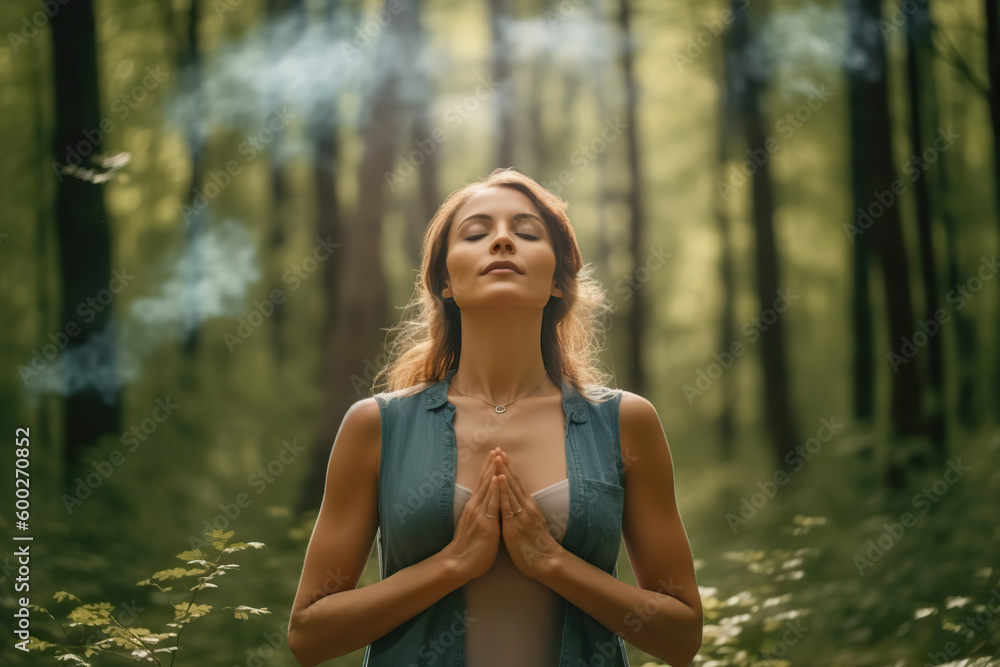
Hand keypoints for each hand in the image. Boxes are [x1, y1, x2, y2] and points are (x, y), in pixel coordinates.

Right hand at [444, 447, 502, 582]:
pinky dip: (495, 489)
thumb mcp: (475, 528)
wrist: (458, 565)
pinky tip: (498, 478)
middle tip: (497, 448)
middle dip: (492, 464)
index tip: (494, 455)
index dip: (488, 469)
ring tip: (498, 455)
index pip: (483, 484)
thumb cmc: (469, 550)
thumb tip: (487, 509)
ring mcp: (480, 514)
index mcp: (474, 508)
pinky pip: (492, 503)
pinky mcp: (486, 523)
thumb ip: (481, 516)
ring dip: (494, 470)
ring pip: (488, 488)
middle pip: (485, 481)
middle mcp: (475, 507)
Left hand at [493, 449, 565, 579]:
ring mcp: (520, 514)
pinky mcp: (514, 524)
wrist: (545, 562)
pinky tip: (499, 479)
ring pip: (510, 488)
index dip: (509, 468)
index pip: (517, 483)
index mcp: (527, 506)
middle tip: (498, 448)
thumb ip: (523, 513)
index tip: (501, 454)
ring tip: (497, 457)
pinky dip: (502, 491)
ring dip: (502, 471)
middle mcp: (525, 506)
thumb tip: (517, 505)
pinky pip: (507, 504)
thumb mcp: (530, 524)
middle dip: (505, 464)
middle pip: (513, 481)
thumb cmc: (536, 546)